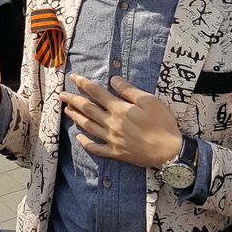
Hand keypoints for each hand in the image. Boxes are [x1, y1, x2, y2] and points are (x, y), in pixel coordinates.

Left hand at [61, 74, 181, 167]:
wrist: (170, 152)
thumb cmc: (163, 124)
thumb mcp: (149, 101)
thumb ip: (129, 91)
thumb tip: (113, 79)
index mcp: (120, 109)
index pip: (97, 94)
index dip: (84, 84)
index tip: (73, 78)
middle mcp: (112, 124)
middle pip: (88, 110)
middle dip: (73, 100)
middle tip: (61, 94)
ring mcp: (113, 140)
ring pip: (89, 127)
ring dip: (76, 118)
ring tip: (67, 111)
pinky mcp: (117, 153)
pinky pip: (97, 149)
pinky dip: (86, 143)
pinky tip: (79, 138)